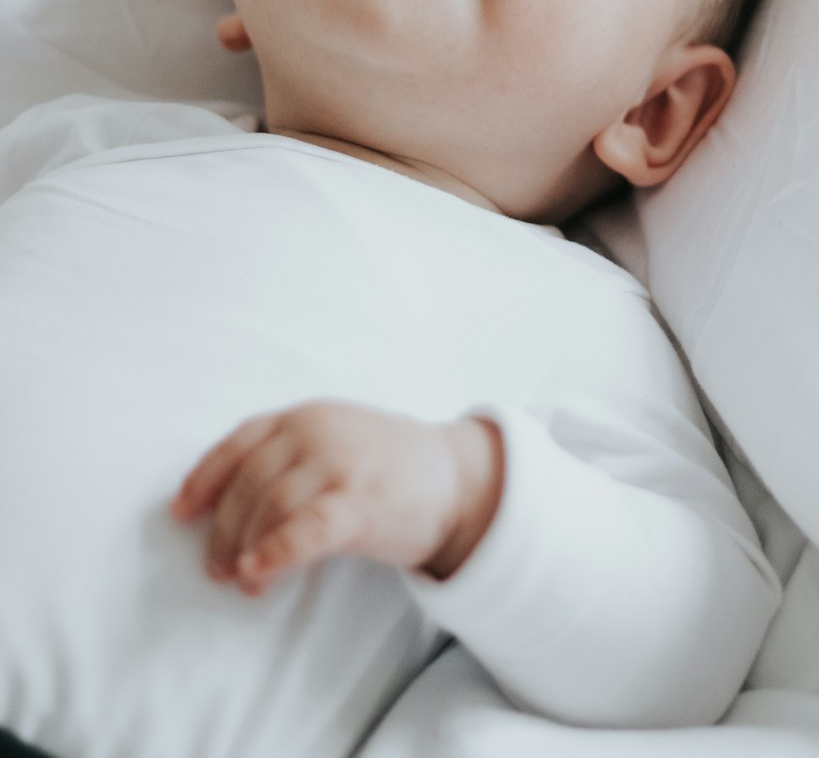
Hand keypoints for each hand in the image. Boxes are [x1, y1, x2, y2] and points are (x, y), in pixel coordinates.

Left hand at [170, 400, 503, 594]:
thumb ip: (291, 458)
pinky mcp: (361, 501)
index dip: (205, 477)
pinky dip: (275, 552)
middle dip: (223, 528)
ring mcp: (340, 463)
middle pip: (249, 481)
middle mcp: (318, 431)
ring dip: (245, 548)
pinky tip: (258, 575)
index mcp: (307, 415)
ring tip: (243, 581)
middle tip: (215, 568)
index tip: (180, 511)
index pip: (240, 441)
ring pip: (269, 506)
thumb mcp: (336, 441)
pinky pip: (306, 529)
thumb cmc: (389, 467)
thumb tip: (230, 506)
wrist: (458, 478)